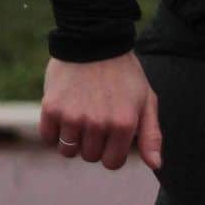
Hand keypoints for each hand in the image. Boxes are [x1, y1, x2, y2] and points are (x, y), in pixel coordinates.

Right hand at [39, 52, 162, 171]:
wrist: (94, 39)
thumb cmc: (124, 72)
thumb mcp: (146, 100)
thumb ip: (151, 135)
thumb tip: (155, 165)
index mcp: (123, 124)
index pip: (112, 163)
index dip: (111, 150)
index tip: (111, 132)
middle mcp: (98, 124)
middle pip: (89, 157)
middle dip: (93, 142)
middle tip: (96, 114)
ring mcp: (74, 116)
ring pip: (68, 150)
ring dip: (72, 137)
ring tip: (80, 112)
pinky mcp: (52, 107)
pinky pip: (48, 137)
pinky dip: (53, 129)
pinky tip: (64, 109)